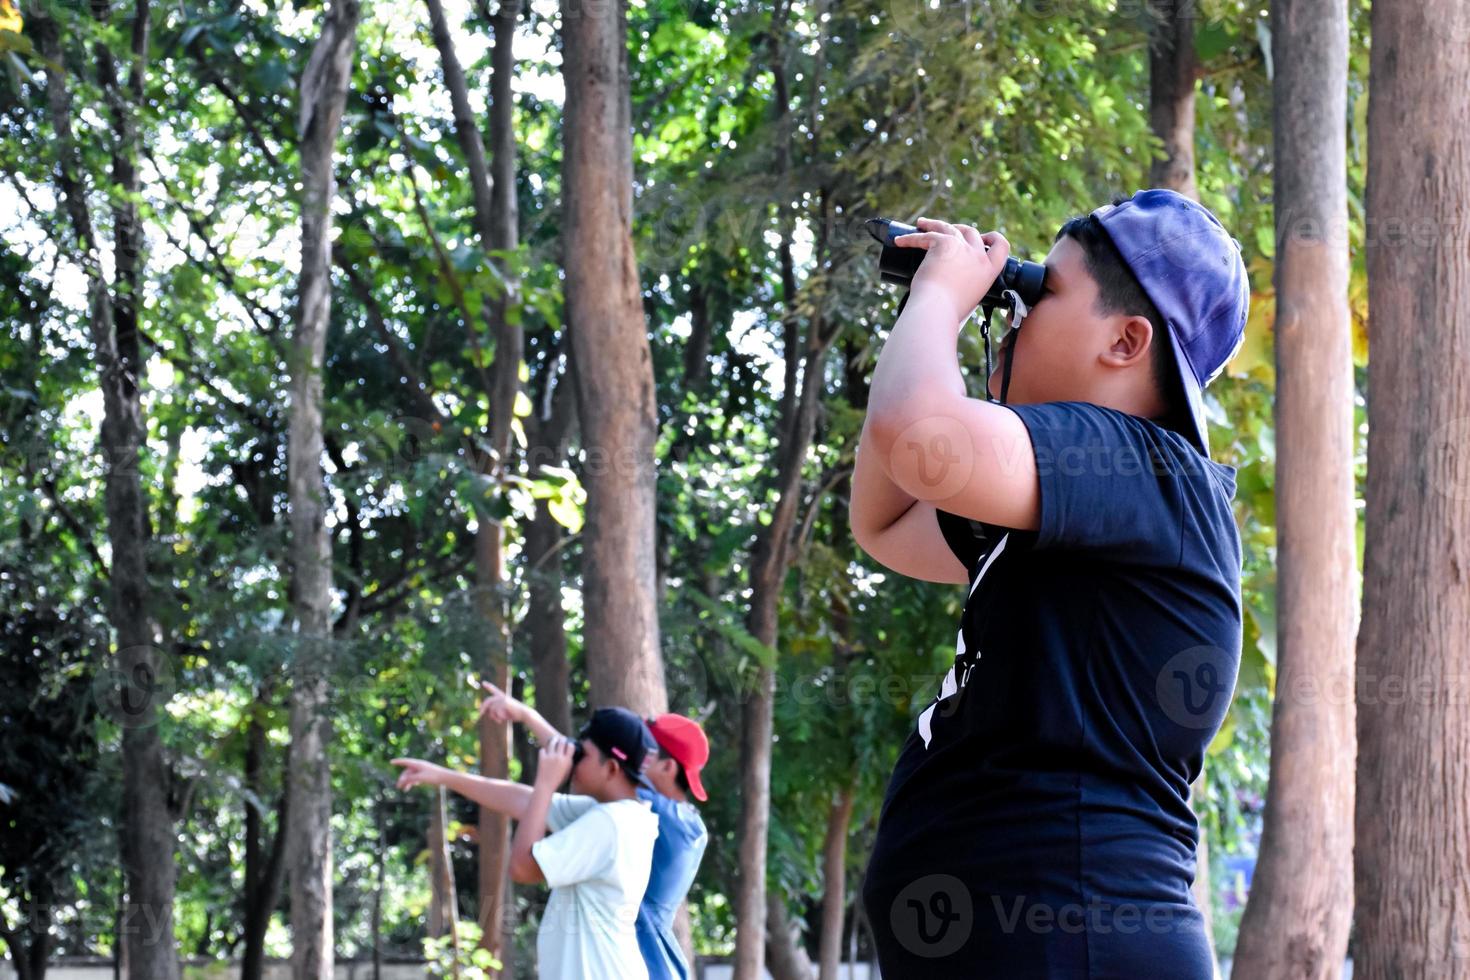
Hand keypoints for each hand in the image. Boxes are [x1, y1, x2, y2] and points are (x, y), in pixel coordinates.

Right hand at [391, 758, 443, 790]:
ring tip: (404, 790)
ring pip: (411, 775)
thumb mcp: (420, 778)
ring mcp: (422, 770)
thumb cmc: (433, 776)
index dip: (398, 762)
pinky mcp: (425, 775)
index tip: (391, 762)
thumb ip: (410, 778)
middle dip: (402, 779)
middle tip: (398, 787)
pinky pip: (416, 777)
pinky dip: (413, 782)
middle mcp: (419, 766)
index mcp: (418, 764)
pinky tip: (412, 786)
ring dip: (407, 782)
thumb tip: (402, 780)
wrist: (445, 777)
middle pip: (407, 771)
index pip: (405, 762)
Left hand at [478, 680, 523, 724]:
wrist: (524, 713)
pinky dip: (498, 717)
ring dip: (494, 716)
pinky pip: (496, 711)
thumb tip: (484, 711)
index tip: (483, 683)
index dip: (489, 686)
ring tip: (499, 720)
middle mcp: (502, 696)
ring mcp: (503, 699)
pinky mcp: (504, 702)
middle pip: (488, 700)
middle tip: (480, 714)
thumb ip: (494, 711)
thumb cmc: (514, 714)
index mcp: (502, 697)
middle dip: (483, 707)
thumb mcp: (503, 712)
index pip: (494, 690)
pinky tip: (504, 719)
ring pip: (491, 709)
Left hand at [535, 738, 575, 789]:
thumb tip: (569, 753)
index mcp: (567, 761)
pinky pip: (543, 749)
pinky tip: (545, 751)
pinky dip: (544, 749)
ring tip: (554, 739)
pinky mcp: (542, 758)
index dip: (570, 744)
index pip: (571, 746)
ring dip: (554, 740)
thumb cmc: (558, 781)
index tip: (569, 744)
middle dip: (562, 740)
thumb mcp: (567, 771)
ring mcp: (550, 757)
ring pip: (552, 743)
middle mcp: (559, 757)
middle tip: (562, 739)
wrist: (545, 786)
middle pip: (562, 742)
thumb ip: (569, 762)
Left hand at [893, 218, 1009, 321]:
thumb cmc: (948, 312)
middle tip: (945, 230)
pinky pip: (925, 236)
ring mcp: (963, 248)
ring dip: (933, 224)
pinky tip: (900, 240)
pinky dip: (910, 238)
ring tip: (921, 224)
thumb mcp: (967, 299)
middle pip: (971, 232)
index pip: (1001, 246)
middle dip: (959, 228)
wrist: (937, 310)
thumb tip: (953, 286)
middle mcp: (979, 257)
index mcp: (989, 271)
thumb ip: (966, 287)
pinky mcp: (944, 243)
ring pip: (947, 227)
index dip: (992, 238)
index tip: (983, 236)